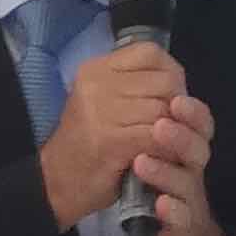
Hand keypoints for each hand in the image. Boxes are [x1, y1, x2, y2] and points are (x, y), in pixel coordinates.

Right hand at [40, 39, 186, 228]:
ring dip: (176, 132)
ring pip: (164, 111)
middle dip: (179, 107)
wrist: (56, 183)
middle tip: (175, 127)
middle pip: (164, 82)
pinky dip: (167, 150)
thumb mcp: (104, 103)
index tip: (171, 98)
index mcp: (97, 69)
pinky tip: (162, 158)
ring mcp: (102, 111)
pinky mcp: (111, 141)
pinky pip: (157, 138)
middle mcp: (97, 83)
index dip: (171, 75)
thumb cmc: (87, 145)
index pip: (151, 53)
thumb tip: (178, 84)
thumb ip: (135, 87)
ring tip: (169, 145)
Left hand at [128, 89, 233, 235]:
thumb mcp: (151, 152)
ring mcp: (190, 199)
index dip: (189, 109)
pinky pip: (183, 218)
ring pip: (189, 181)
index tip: (173, 97)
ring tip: (141, 163)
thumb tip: (133, 88)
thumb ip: (148, 123)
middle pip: (199, 145)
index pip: (197, 120)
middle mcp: (192, 169)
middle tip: (160, 125)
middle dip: (181, 134)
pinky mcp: (184, 227)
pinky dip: (173, 210)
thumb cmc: (156, 188)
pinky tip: (159, 204)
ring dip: (168, 171)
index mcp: (187, 145)